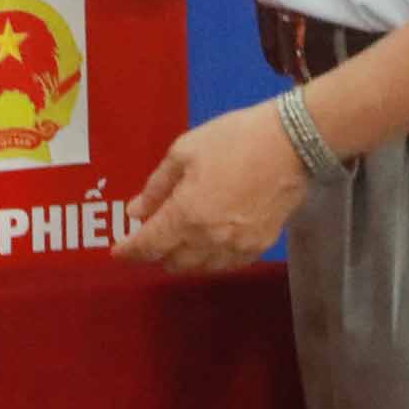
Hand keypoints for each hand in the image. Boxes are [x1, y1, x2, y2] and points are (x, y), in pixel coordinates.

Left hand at [119, 102, 312, 275]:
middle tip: (149, 235)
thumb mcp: (184, 152)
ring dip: (182, 258)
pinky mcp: (260, 246)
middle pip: (173, 261)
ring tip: (176, 240)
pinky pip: (226, 265)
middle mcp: (209, 239)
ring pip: (200, 268)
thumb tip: (136, 212)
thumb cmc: (233, 140)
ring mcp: (237, 247)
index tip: (117, 252)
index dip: (130, 250)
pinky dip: (210, 260)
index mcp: (186, 214)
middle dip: (155, 253)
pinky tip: (207, 244)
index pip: (149, 245)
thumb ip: (156, 186)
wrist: (291, 144)